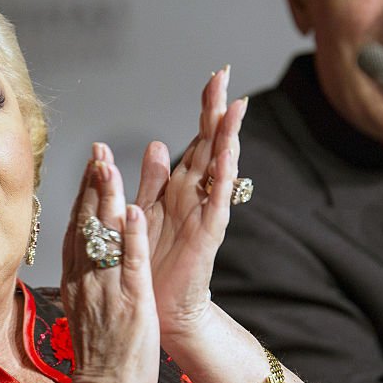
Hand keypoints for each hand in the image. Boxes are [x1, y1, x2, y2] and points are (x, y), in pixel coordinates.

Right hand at [60, 142, 159, 382]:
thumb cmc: (99, 361)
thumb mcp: (86, 314)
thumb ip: (85, 283)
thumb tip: (82, 263)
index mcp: (78, 282)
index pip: (78, 229)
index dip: (83, 195)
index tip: (90, 166)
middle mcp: (87, 280)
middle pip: (86, 224)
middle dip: (92, 184)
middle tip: (97, 150)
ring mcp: (107, 291)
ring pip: (105, 237)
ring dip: (107, 198)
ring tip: (109, 163)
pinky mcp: (130, 304)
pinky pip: (131, 265)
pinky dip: (134, 237)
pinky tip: (137, 211)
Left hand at [134, 66, 247, 342]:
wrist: (159, 307)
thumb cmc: (152, 262)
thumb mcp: (147, 211)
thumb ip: (152, 179)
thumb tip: (157, 144)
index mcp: (179, 188)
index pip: (196, 139)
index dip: (206, 109)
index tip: (214, 76)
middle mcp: (195, 195)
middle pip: (211, 144)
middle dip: (218, 110)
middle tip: (226, 74)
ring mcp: (204, 213)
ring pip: (218, 167)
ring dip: (226, 137)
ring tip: (235, 106)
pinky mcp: (207, 235)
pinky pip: (216, 201)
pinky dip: (221, 177)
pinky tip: (227, 155)